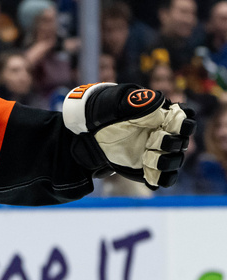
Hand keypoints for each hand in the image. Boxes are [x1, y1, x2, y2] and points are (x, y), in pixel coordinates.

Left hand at [63, 83, 193, 189]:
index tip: (170, 126)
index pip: (185, 121)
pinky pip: (165, 178)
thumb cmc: (109, 113)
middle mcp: (165, 136)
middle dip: (170, 143)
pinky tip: (149, 175)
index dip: (183, 125)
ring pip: (175, 161)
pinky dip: (161, 179)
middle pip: (182, 143)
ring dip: (165, 161)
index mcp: (162, 118)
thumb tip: (160, 101)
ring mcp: (158, 152)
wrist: (94, 131)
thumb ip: (138, 102)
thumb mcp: (119, 104)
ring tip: (147, 157)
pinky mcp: (150, 168)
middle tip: (153, 140)